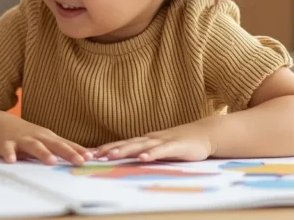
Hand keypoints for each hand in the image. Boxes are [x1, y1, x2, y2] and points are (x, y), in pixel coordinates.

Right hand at [0, 116, 92, 165]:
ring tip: (51, 161)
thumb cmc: (29, 135)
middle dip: (68, 153)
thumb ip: (65, 148)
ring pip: (34, 146)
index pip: (67, 145)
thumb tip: (90, 155)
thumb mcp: (48, 140)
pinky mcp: (5, 143)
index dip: (79, 151)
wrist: (0, 124)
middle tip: (80, 161)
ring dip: (42, 153)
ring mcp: (22, 139)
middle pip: (55, 145)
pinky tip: (11, 161)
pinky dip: (9, 154)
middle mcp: (38, 137)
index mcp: (49, 138)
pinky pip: (7, 149)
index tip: (92, 158)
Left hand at [93, 121, 215, 161]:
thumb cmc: (179, 143)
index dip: (106, 148)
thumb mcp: (158, 148)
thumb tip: (125, 159)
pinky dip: (151, 154)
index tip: (90, 154)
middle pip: (127, 143)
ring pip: (141, 146)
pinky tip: (143, 158)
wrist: (203, 134)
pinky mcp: (175, 146)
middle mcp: (150, 138)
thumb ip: (144, 152)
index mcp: (144, 140)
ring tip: (112, 156)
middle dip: (110, 149)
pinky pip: (161, 150)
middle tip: (94, 156)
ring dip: (125, 150)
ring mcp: (162, 141)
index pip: (122, 143)